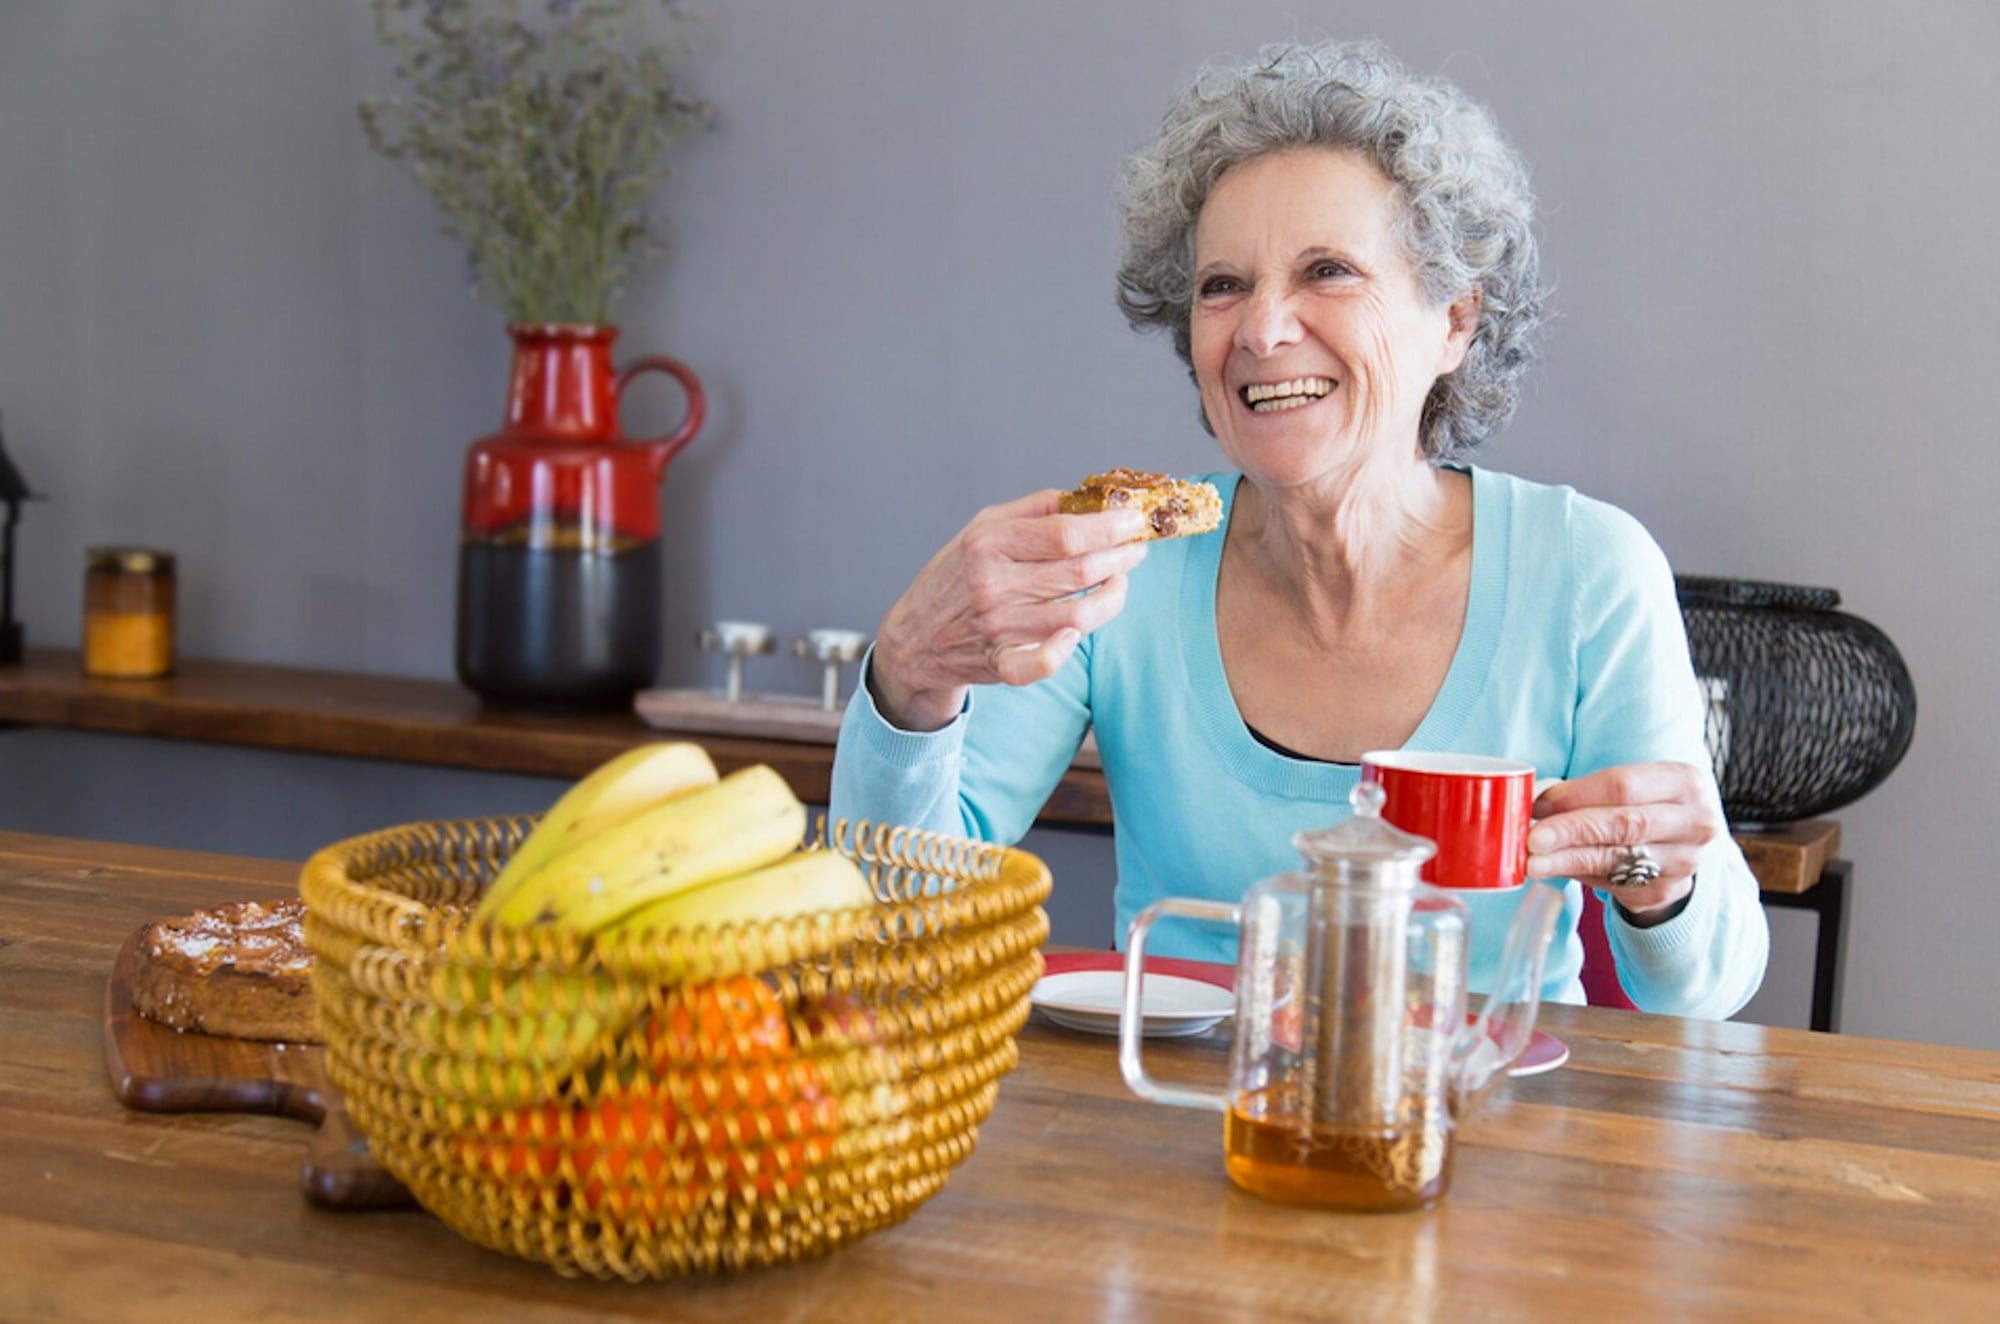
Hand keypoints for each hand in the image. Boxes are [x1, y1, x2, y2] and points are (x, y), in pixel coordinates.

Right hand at [868, 490, 1151, 730]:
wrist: (914, 637)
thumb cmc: (955, 576)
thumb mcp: (982, 527)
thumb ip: (1035, 509)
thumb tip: (1089, 498)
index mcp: (990, 543)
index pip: (1065, 533)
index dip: (1110, 527)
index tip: (1135, 521)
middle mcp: (993, 583)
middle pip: (1078, 571)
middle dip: (1121, 558)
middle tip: (1136, 550)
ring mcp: (997, 626)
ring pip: (1076, 615)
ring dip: (1111, 598)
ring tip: (1118, 583)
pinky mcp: (999, 662)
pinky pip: (1039, 665)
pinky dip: (1064, 652)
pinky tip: (1077, 633)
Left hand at [1526, 761, 1721, 924]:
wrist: (1677, 847)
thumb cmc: (1641, 807)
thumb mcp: (1628, 789)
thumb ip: (1587, 793)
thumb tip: (1534, 801)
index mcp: (1684, 781)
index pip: (1623, 785)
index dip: (1576, 794)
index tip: (1539, 803)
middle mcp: (1694, 821)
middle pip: (1622, 823)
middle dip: (1570, 830)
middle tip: (1532, 838)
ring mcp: (1684, 860)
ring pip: (1615, 859)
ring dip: (1566, 859)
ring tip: (1534, 861)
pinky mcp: (1666, 890)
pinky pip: (1613, 883)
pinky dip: (1578, 874)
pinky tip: (1555, 869)